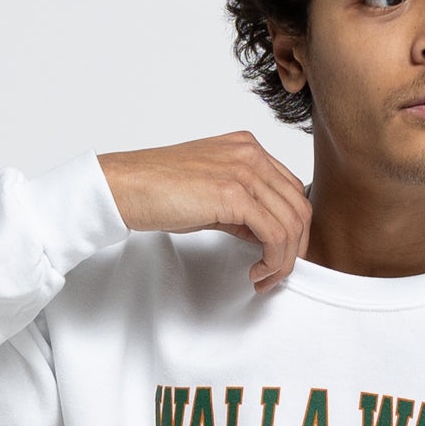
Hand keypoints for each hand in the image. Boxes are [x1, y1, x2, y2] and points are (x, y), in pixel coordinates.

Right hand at [97, 132, 312, 291]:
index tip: (281, 255)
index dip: (294, 228)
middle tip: (278, 273)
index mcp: (248, 147)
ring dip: (284, 260)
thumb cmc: (156, 190)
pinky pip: (274, 233)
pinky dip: (273, 260)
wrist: (125, 187)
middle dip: (296, 247)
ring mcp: (244, 170)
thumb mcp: (211, 192)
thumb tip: (265, 234)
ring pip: (291, 222)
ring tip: (265, 278)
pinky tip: (256, 271)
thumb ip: (243, 206)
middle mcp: (251, 153)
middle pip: (299, 206)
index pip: (292, 190)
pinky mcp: (234, 193)